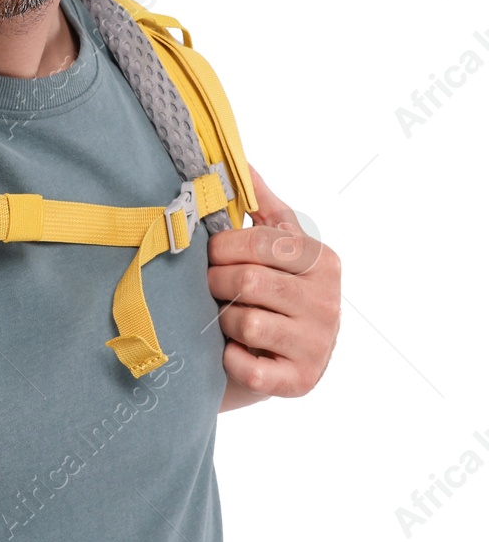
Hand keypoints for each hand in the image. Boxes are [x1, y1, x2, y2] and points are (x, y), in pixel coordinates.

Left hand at [206, 166, 340, 403]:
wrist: (269, 361)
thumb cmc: (265, 293)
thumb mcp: (272, 246)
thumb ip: (261, 204)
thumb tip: (239, 158)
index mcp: (322, 261)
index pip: (260, 243)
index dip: (222, 248)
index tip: (212, 255)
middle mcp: (328, 303)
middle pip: (248, 281)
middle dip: (217, 283)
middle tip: (211, 288)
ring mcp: (318, 345)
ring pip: (246, 323)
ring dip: (223, 322)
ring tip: (227, 319)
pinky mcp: (300, 383)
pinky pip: (249, 368)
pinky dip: (230, 360)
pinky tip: (232, 353)